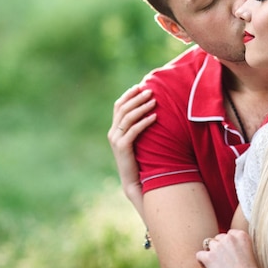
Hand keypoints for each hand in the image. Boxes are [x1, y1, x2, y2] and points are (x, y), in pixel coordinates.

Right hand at [107, 85, 155, 219]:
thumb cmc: (140, 159)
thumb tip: (151, 110)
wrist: (134, 181)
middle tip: (150, 91)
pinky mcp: (122, 148)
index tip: (139, 86)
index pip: (118, 106)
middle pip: (122, 109)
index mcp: (114, 129)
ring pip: (127, 118)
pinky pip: (133, 131)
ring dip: (142, 107)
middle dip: (136, 98)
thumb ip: (138, 127)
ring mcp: (116, 140)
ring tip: (154, 101)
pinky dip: (144, 122)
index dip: (128, 95)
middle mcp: (112, 133)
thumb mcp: (137, 140)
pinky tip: (155, 117)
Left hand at [196, 230, 261, 267]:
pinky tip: (208, 267)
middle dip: (220, 247)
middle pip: (219, 238)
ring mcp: (218, 247)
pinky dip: (202, 261)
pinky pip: (199, 255)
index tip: (231, 253)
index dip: (228, 244)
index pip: (230, 233)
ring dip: (211, 252)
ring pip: (208, 244)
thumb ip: (238, 244)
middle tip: (224, 260)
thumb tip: (225, 245)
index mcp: (241, 236)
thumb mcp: (248, 253)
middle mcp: (229, 238)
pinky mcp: (209, 257)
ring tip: (216, 264)